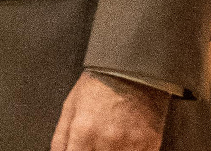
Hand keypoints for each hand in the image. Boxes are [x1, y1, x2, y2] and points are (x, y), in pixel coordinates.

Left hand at [51, 71, 169, 150]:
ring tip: (112, 140)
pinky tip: (127, 141)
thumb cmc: (100, 84)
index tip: (82, 150)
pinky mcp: (150, 143)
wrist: (132, 68)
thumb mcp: (70, 106)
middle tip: (96, 143)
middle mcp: (106, 140)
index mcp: (84, 131)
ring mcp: (130, 143)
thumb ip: (61, 138)